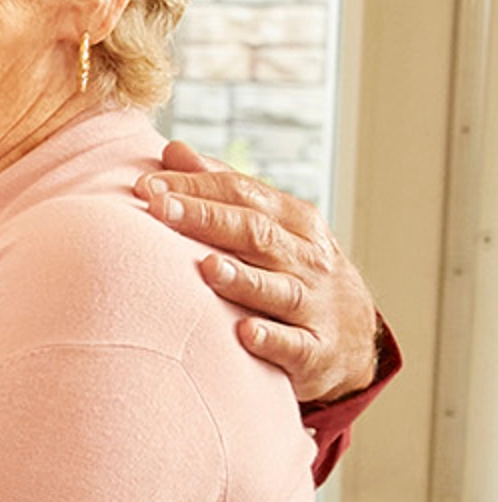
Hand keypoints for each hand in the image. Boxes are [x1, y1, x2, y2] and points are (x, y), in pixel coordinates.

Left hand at [140, 139, 383, 405]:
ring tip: (206, 268)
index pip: (242, 195)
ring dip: (242, 278)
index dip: (196, 187)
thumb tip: (173, 151)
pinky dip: (271, 339)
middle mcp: (306, 258)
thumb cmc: (295, 274)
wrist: (355, 340)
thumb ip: (222, 192)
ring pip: (278, 287)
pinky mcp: (317, 350)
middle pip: (255, 233)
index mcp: (293, 222)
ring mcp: (314, 304)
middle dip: (206, 219)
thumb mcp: (271, 227)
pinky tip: (244, 334)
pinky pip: (295, 345)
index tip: (147, 186)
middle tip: (160, 209)